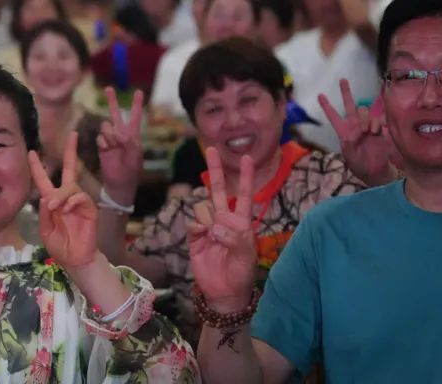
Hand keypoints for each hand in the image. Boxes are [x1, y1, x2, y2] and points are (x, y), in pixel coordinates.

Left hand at [30, 133, 98, 270]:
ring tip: (55, 208)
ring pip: (71, 187)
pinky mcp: (90, 208)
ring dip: (61, 195)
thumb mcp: (45, 228)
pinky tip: (67, 209)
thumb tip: (48, 197)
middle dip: (71, 151)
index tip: (31, 152)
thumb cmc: (59, 245)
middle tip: (73, 134)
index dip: (37, 166)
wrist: (74, 258)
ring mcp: (79, 202)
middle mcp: (66, 197)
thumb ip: (45, 213)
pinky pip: (81, 197)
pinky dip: (72, 201)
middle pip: (70, 169)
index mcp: (53, 200)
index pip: (44, 179)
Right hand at [97, 87, 144, 203]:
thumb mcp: (135, 154)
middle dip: (112, 101)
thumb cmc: (132, 169)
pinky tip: (107, 151)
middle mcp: (121, 134)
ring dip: (109, 134)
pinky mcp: (101, 146)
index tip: (139, 91)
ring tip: (114, 146)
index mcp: (133, 135)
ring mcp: (110, 139)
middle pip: (115, 114)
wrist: (119, 183)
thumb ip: (127, 140)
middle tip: (108, 88)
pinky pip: (100, 138)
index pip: (135, 116)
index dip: (137, 104)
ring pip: (105, 126)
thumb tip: (115, 131)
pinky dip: (104, 143)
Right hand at [187, 148, 256, 312]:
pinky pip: (193, 222)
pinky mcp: (194, 236)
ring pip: (204, 208)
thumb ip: (235, 238)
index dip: (246, 176)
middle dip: (215, 169)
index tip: (248, 157)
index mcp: (241, 222)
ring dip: (209, 219)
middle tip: (211, 149)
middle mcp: (224, 220)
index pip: (244, 194)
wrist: (223, 292)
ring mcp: (208, 227)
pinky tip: (202, 238)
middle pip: (218, 189)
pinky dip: (197, 228)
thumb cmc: (241, 274)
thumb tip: (217, 226)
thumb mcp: (246, 256)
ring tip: (214, 237)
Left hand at [319, 79, 398, 186]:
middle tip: (342, 80)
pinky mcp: (380, 128)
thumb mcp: (349, 153)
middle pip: (349, 104)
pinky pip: (378, 118)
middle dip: (345, 91)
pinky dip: (377, 123)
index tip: (320, 95)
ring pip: (364, 110)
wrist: (375, 170)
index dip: (326, 105)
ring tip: (368, 131)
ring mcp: (367, 124)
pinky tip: (377, 132)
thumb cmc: (359, 163)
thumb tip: (358, 129)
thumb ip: (350, 140)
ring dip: (365, 118)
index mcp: (343, 130)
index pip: (333, 115)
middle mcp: (354, 124)